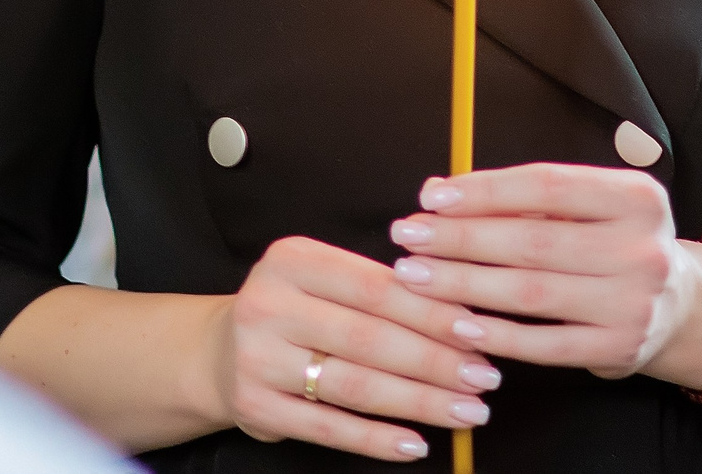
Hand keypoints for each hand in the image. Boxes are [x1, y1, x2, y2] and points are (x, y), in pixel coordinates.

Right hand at [211, 234, 505, 461]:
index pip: (376, 288)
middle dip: (436, 361)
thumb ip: (379, 285)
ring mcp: (258, 358)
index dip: (432, 312)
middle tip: (484, 377)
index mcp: (293, 260)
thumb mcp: (324, 278)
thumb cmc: (293, 310)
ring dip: (418, 401)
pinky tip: (414, 442)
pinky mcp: (256, 406)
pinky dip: (376, 438)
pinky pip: (327, 427)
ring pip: (354, 385)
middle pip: (370, 338)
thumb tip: (463, 310)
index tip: (478, 331)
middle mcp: (269, 304)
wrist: (218, 352)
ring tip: (465, 410)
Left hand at [387, 164, 701, 387]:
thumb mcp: (589, 207)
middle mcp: (642, 248)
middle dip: (461, 238)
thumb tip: (438, 191)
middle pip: (533, 241)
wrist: (680, 305)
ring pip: (532, 293)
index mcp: (636, 197)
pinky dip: (496, 334)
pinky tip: (457, 323)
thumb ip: (522, 197)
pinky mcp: (619, 349)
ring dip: (464, 284)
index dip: (484, 191)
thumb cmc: (614, 243)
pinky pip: (544, 345)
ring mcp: (633, 303)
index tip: (431, 196)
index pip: (547, 185)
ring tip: (416, 276)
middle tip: (408, 236)